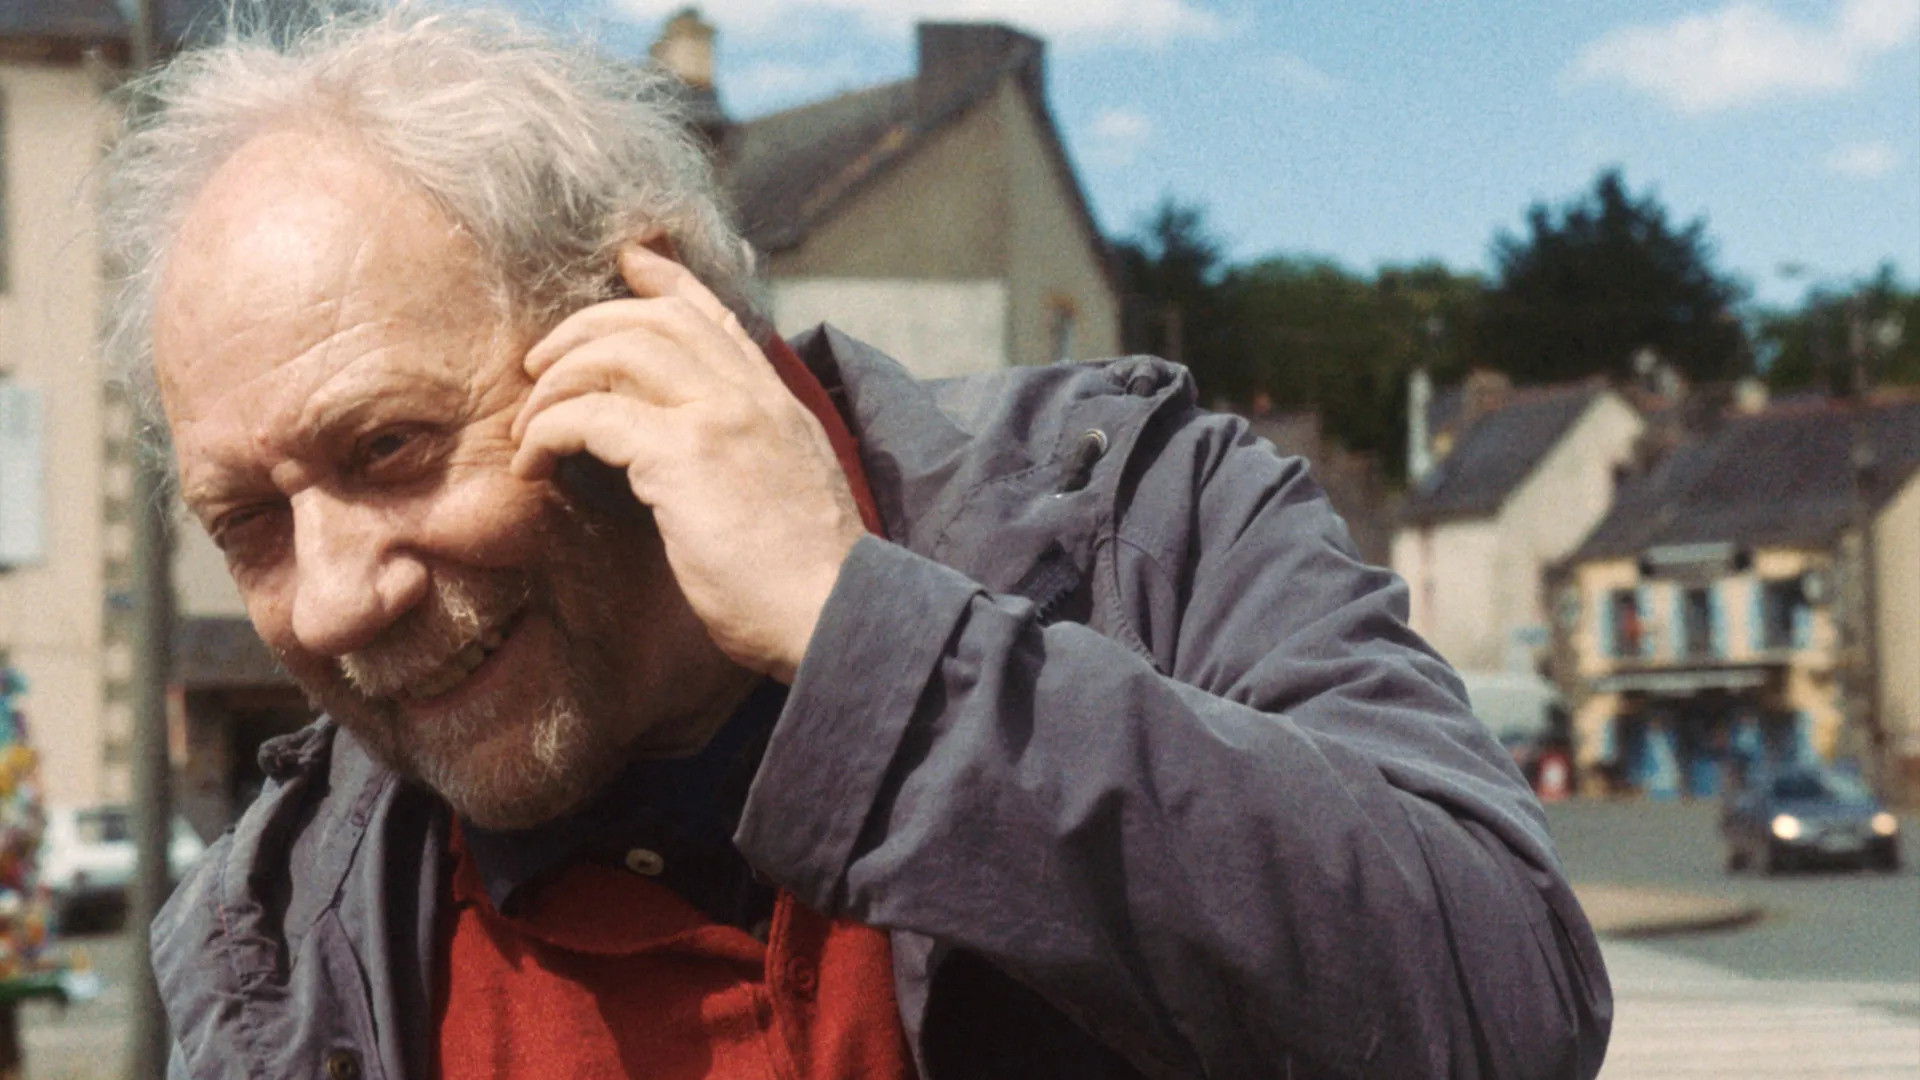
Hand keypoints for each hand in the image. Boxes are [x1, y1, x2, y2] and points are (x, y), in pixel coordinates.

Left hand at [509, 242, 866, 681]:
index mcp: (778, 406)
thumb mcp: (791, 493)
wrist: (835, 613)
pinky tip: (535, 464)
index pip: (718, 319)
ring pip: (619, 351)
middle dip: (585, 327)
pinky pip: (593, 415)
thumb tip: (712, 464)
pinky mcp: (685, 454)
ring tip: (528, 420)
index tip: (630, 262)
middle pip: (656, 320)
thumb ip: (755, 457)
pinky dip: (550, 430)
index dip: (668, 283)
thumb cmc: (807, 582)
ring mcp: (720, 417)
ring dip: (558, 379)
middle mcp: (752, 396)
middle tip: (541, 362)